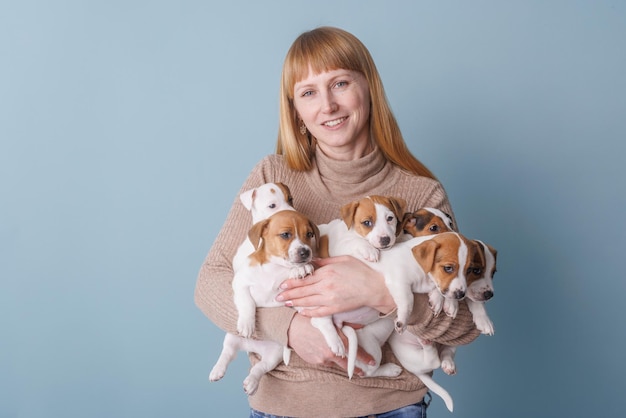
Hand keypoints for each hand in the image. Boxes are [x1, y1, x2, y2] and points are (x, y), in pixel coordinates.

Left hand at [277, 255, 395, 316]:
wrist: (375, 287)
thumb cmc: (361, 271)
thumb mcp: (342, 259)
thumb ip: (325, 262)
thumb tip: (312, 262)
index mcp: (327, 272)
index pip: (304, 279)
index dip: (291, 282)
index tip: (282, 284)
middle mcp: (326, 286)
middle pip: (302, 291)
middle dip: (288, 294)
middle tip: (278, 297)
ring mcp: (330, 298)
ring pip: (307, 302)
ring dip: (294, 303)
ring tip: (285, 303)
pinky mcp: (336, 308)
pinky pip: (318, 312)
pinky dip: (308, 312)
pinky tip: (301, 312)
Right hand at [287, 314, 374, 375]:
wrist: (292, 327)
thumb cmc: (312, 320)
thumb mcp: (330, 320)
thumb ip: (347, 325)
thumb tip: (361, 326)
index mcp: (337, 341)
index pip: (356, 352)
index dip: (365, 358)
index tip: (373, 363)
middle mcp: (331, 352)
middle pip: (347, 364)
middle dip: (356, 368)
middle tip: (363, 372)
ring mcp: (322, 359)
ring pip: (334, 362)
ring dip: (336, 359)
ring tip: (333, 352)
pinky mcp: (314, 362)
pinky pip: (323, 361)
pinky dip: (325, 357)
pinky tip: (319, 348)